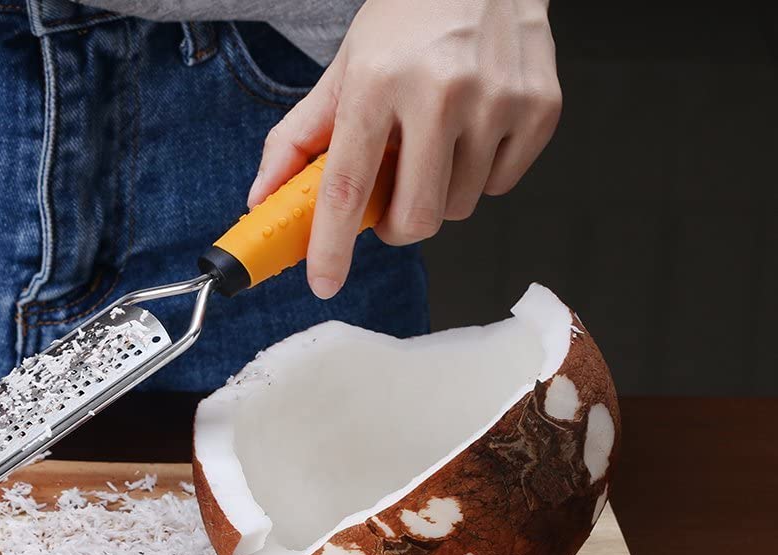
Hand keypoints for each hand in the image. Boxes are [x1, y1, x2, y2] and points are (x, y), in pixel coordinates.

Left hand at [248, 0, 561, 298]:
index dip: (332, 245)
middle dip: (395, 226)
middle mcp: (441, 93)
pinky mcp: (539, 108)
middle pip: (415, 216)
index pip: (348, 186)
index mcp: (379, 83)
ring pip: (459, 207)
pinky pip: (500, 185)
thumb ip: (299, 137)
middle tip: (390, 200)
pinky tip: (471, 132)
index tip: (324, 281)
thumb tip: (263, 197)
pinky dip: (480, 174)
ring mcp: (497, 101)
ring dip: (438, 194)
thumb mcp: (346, 69)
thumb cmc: (409, 19)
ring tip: (434, 146)